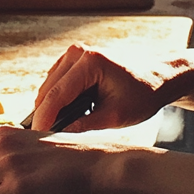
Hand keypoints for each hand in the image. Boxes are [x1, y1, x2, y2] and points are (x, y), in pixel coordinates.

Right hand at [30, 42, 172, 131]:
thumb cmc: (142, 95)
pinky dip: (57, 99)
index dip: (44, 120)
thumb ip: (83, 126)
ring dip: (50, 107)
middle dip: (45, 115)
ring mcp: (75, 52)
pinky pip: (55, 82)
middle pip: (47, 90)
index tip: (36, 140)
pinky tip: (67, 115)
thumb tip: (55, 137)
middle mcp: (78, 52)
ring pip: (48, 86)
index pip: (56, 95)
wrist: (156, 78)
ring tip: (59, 129)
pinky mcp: (73, 58)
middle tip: (46, 141)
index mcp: (90, 63)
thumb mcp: (115, 116)